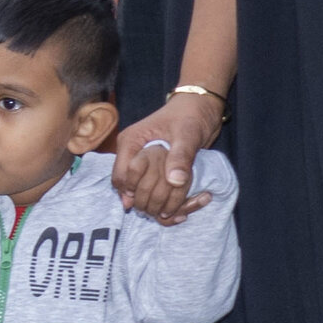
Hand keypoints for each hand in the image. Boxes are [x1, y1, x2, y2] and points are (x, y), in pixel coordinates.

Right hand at [111, 93, 221, 219]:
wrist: (201, 108)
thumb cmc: (192, 115)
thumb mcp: (188, 135)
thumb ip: (181, 156)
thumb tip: (175, 181)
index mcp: (131, 142)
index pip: (121, 176)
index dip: (134, 192)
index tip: (155, 204)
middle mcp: (132, 154)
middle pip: (127, 187)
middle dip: (145, 201)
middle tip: (166, 212)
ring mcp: (142, 161)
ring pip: (138, 191)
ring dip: (154, 204)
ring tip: (174, 213)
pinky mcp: (153, 168)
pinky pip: (150, 189)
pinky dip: (163, 201)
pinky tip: (179, 210)